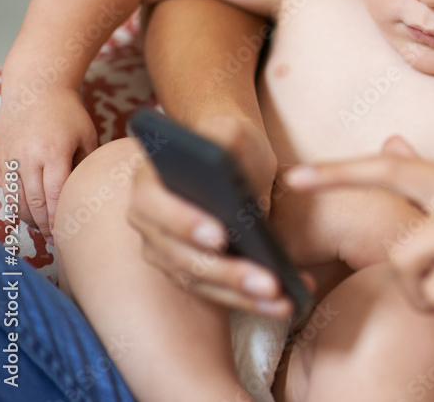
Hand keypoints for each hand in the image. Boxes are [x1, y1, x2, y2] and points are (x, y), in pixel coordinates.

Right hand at [0, 86, 97, 240]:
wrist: (34, 88)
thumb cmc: (67, 113)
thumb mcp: (86, 135)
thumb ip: (87, 164)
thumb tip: (91, 191)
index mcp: (53, 153)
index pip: (55, 195)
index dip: (60, 217)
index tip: (67, 231)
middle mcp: (28, 157)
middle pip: (34, 202)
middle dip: (45, 224)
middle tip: (56, 237)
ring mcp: (9, 157)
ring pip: (16, 199)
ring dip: (29, 217)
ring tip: (43, 228)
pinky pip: (6, 187)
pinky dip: (16, 202)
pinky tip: (29, 210)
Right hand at [127, 115, 304, 315]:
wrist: (234, 160)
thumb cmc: (230, 141)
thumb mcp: (230, 129)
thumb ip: (223, 136)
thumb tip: (222, 164)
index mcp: (146, 184)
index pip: (157, 207)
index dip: (185, 223)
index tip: (220, 235)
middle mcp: (148, 226)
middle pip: (182, 256)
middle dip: (228, 272)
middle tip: (270, 282)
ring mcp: (167, 255)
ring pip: (202, 283)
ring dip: (243, 296)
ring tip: (284, 299)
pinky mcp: (192, 275)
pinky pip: (219, 295)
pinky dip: (252, 302)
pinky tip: (287, 305)